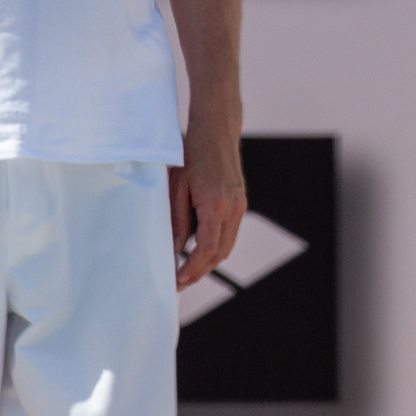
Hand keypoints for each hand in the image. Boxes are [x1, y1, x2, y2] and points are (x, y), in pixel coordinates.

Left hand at [169, 122, 246, 290]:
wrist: (217, 132)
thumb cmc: (192, 155)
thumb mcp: (176, 187)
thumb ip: (177, 219)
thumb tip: (176, 248)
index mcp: (216, 204)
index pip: (208, 248)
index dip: (192, 268)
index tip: (177, 280)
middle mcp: (233, 208)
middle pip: (220, 253)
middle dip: (200, 271)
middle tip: (179, 283)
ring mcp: (240, 206)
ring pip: (227, 246)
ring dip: (208, 262)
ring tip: (187, 272)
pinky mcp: (240, 203)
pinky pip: (230, 234)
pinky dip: (216, 248)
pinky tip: (199, 251)